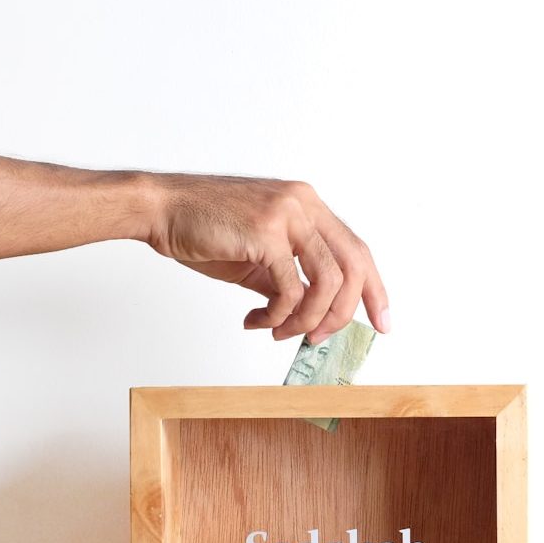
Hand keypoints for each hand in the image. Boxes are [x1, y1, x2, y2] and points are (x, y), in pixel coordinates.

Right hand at [147, 174, 389, 342]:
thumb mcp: (259, 256)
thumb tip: (311, 314)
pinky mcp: (265, 233)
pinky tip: (257, 321)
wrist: (161, 209)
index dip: (374, 290)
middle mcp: (304, 204)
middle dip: (344, 313)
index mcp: (308, 205)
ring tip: (283, 333)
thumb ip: (290, 278)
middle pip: (354, 266)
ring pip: (327, 281)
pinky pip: (290, 289)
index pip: (357, 250)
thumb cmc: (206, 230)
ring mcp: (286, 215)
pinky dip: (278, 316)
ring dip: (309, 319)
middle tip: (321, 339)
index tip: (382, 322)